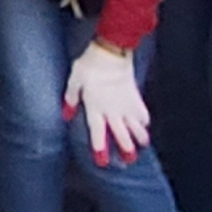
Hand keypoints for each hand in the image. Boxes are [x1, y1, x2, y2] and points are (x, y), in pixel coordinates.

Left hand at [62, 39, 149, 163]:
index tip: (102, 161)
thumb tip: (65, 115)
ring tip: (142, 145)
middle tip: (129, 161)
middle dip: (125, 147)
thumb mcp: (74, 80)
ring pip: (135, 126)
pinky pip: (143, 112)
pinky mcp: (135, 95)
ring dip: (139, 137)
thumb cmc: (89, 65)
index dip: (100, 147)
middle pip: (121, 133)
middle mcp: (113, 109)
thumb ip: (71, 98)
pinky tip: (145, 124)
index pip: (98, 132)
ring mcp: (126, 104)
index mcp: (96, 107)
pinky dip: (144, 120)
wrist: (112, 51)